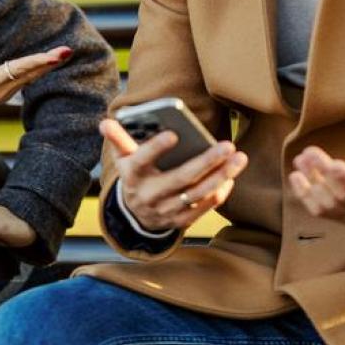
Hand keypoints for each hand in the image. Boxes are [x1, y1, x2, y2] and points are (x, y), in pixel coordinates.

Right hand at [0, 38, 69, 158]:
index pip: (20, 69)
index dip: (40, 61)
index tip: (58, 55)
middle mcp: (0, 91)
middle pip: (30, 74)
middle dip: (50, 62)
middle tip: (69, 50)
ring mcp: (1, 96)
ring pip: (28, 79)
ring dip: (44, 67)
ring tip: (61, 54)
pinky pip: (22, 82)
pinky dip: (34, 72)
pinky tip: (42, 66)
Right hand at [100, 117, 247, 232]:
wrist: (136, 214)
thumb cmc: (135, 174)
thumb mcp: (123, 157)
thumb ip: (119, 138)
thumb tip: (105, 123)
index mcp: (132, 174)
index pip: (142, 160)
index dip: (156, 148)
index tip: (173, 134)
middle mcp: (148, 195)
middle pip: (180, 178)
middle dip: (206, 161)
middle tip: (228, 145)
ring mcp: (165, 210)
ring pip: (197, 194)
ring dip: (221, 177)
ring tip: (239, 158)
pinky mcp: (180, 221)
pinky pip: (203, 208)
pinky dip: (219, 193)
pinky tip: (230, 177)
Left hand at [288, 144, 344, 223]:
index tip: (335, 163)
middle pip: (343, 197)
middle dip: (323, 174)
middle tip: (310, 153)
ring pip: (328, 204)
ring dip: (311, 182)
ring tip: (301, 160)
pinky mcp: (342, 217)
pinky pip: (320, 211)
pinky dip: (305, 196)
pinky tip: (295, 177)